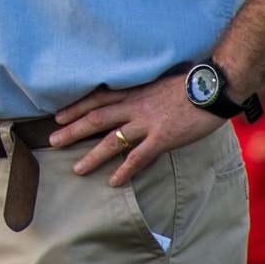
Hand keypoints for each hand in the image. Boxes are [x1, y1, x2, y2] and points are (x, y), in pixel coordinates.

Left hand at [50, 73, 223, 185]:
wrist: (212, 86)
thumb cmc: (191, 82)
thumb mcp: (161, 81)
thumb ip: (146, 91)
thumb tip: (139, 97)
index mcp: (135, 91)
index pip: (98, 98)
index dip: (76, 107)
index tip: (58, 115)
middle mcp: (135, 106)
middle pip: (96, 118)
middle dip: (73, 130)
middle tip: (53, 141)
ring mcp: (147, 123)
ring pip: (112, 140)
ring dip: (92, 156)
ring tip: (77, 169)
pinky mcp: (162, 138)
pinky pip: (138, 157)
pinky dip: (124, 170)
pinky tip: (113, 182)